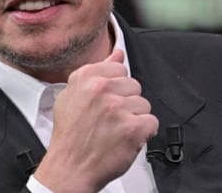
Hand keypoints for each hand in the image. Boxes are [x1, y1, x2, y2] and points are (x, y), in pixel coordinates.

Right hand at [33, 50, 158, 191]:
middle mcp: (101, 89)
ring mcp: (117, 108)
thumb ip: (96, 71)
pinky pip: (152, 122)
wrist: (70, 167)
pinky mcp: (132, 128)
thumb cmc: (70, 135)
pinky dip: (142, 133)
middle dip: (126, 102)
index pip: (119, 68)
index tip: (107, 99)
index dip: (116, 86)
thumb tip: (117, 53)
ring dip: (134, 118)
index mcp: (86, 78)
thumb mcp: (71, 95)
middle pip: (134, 85)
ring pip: (144, 104)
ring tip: (115, 130)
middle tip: (109, 119)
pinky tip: (125, 138)